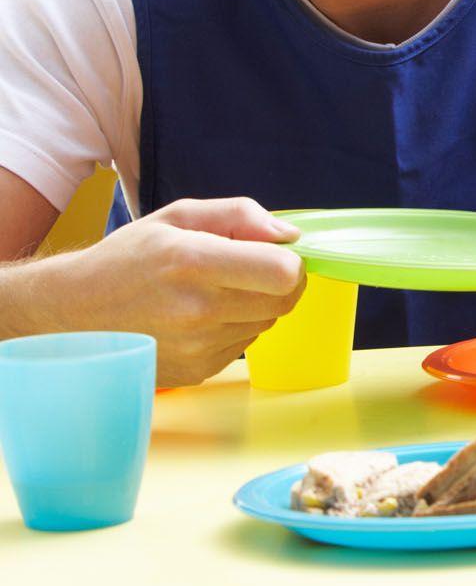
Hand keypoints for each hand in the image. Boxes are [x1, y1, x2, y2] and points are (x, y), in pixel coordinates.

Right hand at [55, 198, 305, 386]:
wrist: (73, 311)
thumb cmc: (128, 258)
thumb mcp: (178, 217)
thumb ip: (239, 215)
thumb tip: (289, 234)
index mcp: (193, 262)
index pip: (283, 274)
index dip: (292, 262)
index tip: (277, 254)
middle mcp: (198, 310)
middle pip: (284, 301)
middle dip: (281, 282)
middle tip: (253, 269)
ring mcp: (198, 346)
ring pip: (267, 323)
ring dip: (256, 305)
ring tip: (215, 291)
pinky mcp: (198, 370)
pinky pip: (243, 343)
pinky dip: (235, 327)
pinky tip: (200, 316)